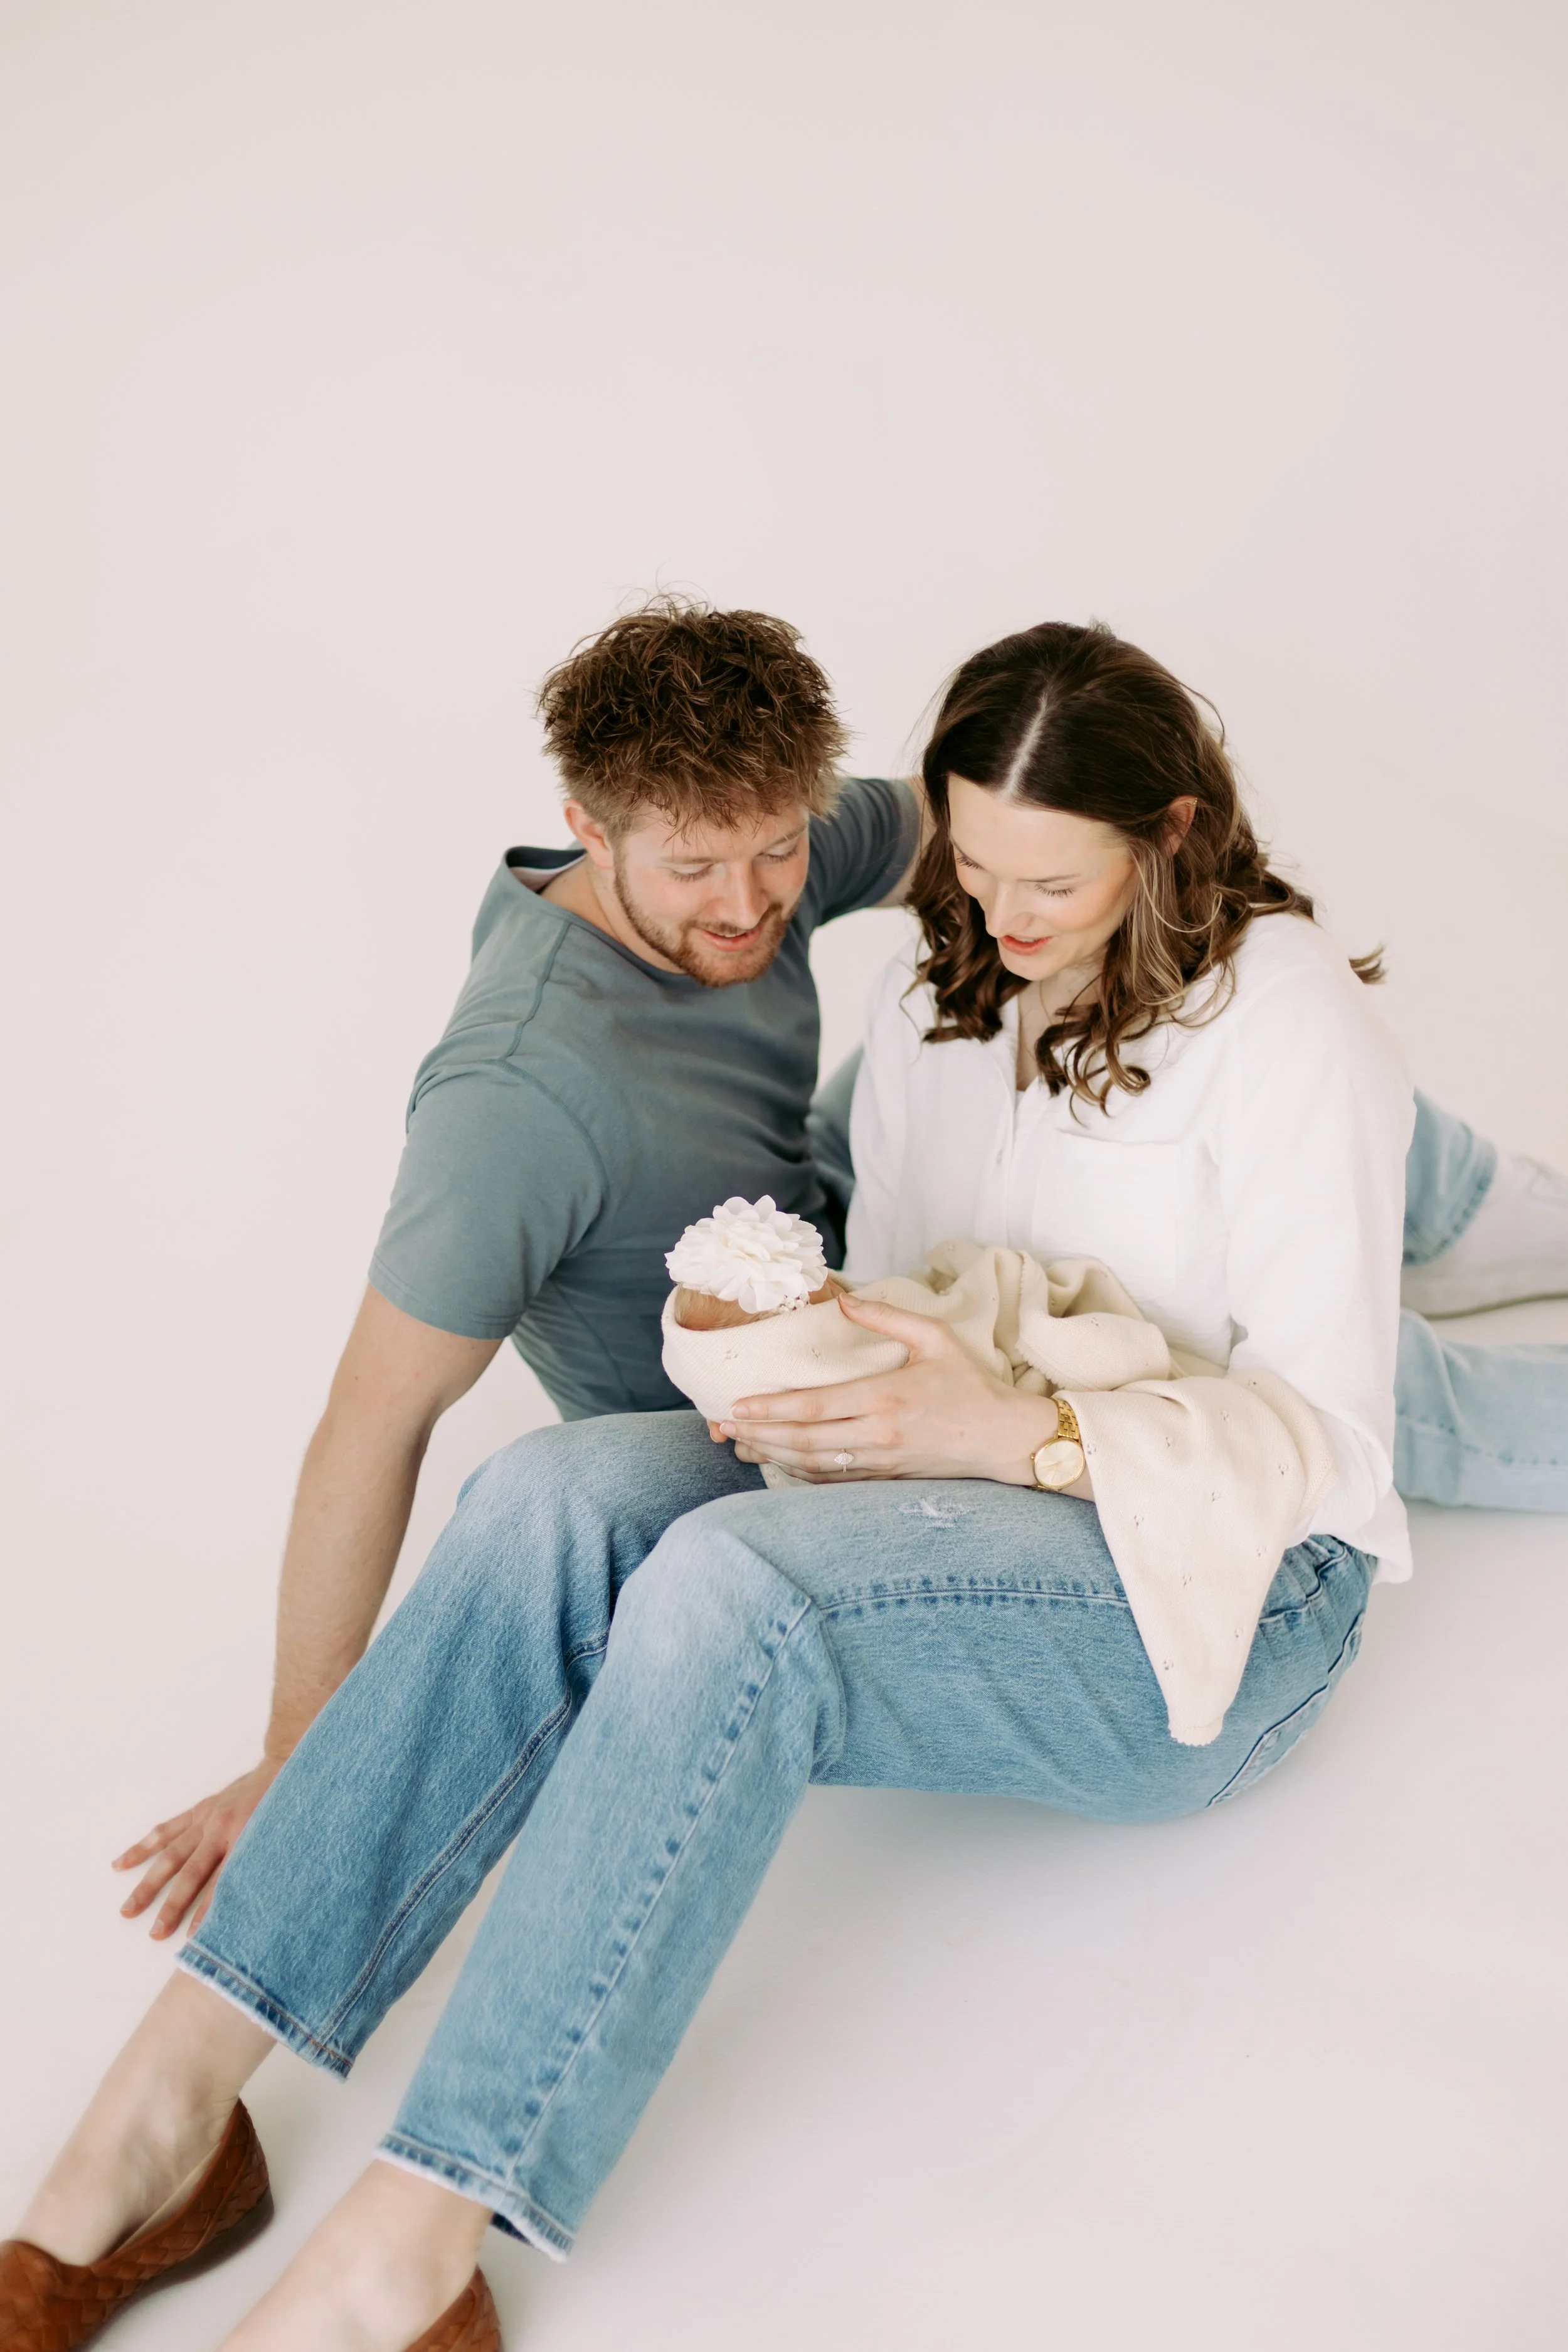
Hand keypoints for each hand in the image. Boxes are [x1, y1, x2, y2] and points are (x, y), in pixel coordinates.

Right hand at [112, 1757, 283, 1939]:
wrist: (285, 1763)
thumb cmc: (291, 1807)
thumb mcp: (289, 1839)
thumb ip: (274, 1868)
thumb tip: (272, 1906)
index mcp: (246, 1837)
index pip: (223, 1884)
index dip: (208, 1914)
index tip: (196, 1941)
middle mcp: (221, 1829)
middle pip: (191, 1874)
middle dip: (172, 1906)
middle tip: (156, 1933)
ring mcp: (206, 1819)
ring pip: (171, 1856)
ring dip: (149, 1884)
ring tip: (129, 1909)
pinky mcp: (199, 1810)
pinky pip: (166, 1830)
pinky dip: (143, 1847)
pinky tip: (121, 1864)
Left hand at [724, 1294, 1060, 1483]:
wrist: (1006, 1439)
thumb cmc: (972, 1384)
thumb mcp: (937, 1337)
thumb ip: (888, 1316)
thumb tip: (845, 1298)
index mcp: (886, 1397)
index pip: (815, 1407)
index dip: (771, 1409)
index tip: (738, 1405)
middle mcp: (878, 1434)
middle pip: (803, 1440)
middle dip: (757, 1434)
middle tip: (722, 1425)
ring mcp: (881, 1462)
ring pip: (812, 1465)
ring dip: (771, 1456)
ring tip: (737, 1443)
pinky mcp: (886, 1479)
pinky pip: (832, 1480)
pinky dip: (799, 1473)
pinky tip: (777, 1462)